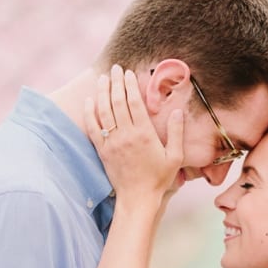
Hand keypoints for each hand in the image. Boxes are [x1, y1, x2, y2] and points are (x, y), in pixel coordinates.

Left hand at [83, 64, 184, 199]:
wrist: (137, 198)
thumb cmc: (159, 178)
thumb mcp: (175, 156)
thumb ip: (177, 132)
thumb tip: (179, 110)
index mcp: (144, 133)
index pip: (134, 102)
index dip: (130, 85)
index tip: (129, 73)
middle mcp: (126, 135)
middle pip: (117, 102)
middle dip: (115, 83)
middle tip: (115, 68)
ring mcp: (111, 142)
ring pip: (103, 111)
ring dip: (102, 93)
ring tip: (102, 78)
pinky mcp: (102, 150)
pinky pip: (93, 128)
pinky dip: (89, 113)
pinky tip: (89, 101)